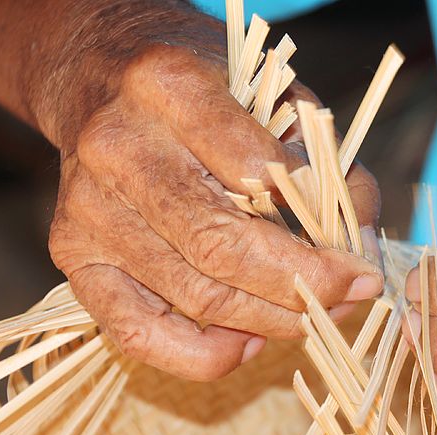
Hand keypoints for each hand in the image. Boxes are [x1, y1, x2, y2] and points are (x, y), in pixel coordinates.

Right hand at [29, 6, 381, 379]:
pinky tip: (250, 344)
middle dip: (303, 289)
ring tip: (315, 317)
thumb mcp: (275, 95)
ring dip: (271, 323)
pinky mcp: (73, 254)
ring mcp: (90, 208)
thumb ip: (328, 165)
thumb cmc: (204, 88)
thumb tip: (362, 246)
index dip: (319, 234)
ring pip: (195, 295)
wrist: (98, 77)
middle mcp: (119, 147)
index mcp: (171, 88)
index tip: (361, 262)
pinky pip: (139, 333)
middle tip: (350, 299)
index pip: (257, 175)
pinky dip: (204, 355)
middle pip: (223, 249)